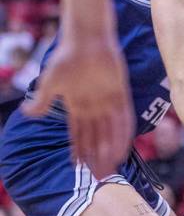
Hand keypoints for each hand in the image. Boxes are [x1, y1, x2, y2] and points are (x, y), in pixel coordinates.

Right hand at [22, 34, 133, 177]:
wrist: (87, 39)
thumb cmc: (67, 58)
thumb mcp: (51, 83)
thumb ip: (43, 101)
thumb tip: (26, 114)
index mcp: (77, 106)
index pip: (78, 134)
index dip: (78, 150)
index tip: (77, 167)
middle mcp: (94, 107)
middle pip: (96, 137)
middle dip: (95, 156)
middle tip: (96, 176)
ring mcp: (108, 103)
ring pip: (110, 133)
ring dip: (109, 150)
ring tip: (109, 168)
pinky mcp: (122, 96)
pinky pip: (124, 120)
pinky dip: (124, 135)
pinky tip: (124, 150)